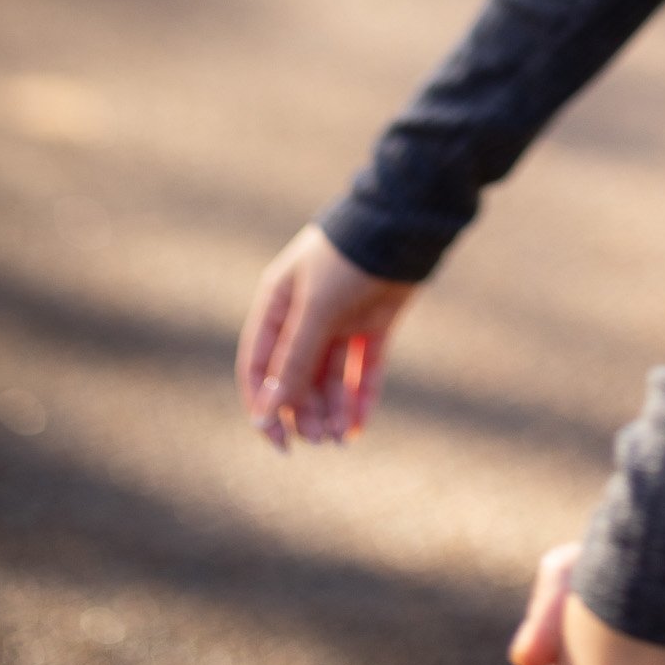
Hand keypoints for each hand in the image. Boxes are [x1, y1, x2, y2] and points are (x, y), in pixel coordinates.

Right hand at [235, 224, 414, 448]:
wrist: (405, 224)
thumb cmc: (347, 260)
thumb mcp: (315, 309)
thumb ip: (293, 360)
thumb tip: (267, 412)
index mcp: (278, 304)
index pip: (260, 365)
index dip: (264, 404)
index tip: (276, 440)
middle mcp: (307, 315)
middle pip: (297, 376)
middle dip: (304, 411)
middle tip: (319, 439)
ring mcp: (342, 320)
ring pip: (330, 377)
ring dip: (332, 410)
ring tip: (339, 439)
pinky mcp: (375, 323)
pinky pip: (363, 368)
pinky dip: (360, 398)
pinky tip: (357, 428)